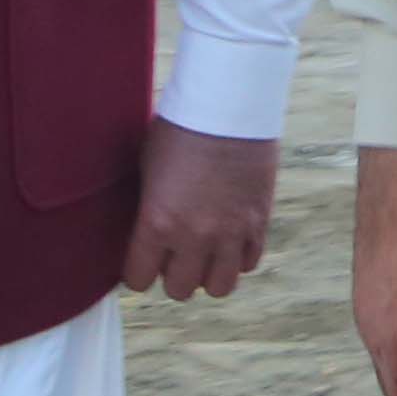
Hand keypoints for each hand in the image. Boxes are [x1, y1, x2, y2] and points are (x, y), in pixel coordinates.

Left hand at [122, 124, 281, 302]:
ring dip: (208, 273)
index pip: (138, 280)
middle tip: (175, 253)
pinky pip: (248, 263)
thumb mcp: (148, 168)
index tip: (142, 260)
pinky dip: (237, 257)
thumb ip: (147, 207)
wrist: (230, 105)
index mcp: (157, 222)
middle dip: (173, 275)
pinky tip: (229, 237)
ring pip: (218, 288)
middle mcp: (193, 236)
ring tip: (205, 252)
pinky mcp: (259, 223)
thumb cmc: (180, 128)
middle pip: (179, 290)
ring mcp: (230, 233)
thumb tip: (143, 229)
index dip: (138, 271)